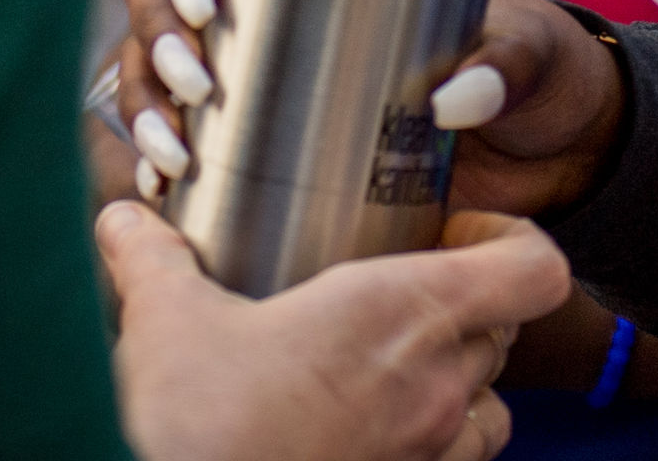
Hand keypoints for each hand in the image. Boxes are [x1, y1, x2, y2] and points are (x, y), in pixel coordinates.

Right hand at [100, 202, 566, 460]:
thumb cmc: (199, 426)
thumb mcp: (167, 320)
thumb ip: (153, 256)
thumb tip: (124, 220)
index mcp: (403, 312)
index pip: (534, 270)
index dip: (515, 242)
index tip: (459, 232)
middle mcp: (435, 386)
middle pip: (507, 333)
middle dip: (471, 307)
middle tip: (405, 291)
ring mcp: (425, 454)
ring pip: (492, 410)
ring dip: (463, 384)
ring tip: (398, 367)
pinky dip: (432, 445)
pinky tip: (369, 430)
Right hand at [115, 0, 628, 216]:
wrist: (547, 163)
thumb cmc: (536, 77)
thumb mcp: (531, 55)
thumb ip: (506, 64)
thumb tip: (453, 100)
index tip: (208, 6)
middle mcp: (271, 11)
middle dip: (155, 37)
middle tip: (193, 87)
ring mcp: (253, 80)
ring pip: (150, 67)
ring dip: (140, 102)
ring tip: (172, 155)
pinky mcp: (255, 150)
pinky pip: (171, 140)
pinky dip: (148, 160)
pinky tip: (158, 191)